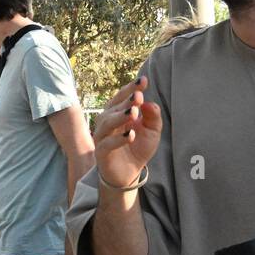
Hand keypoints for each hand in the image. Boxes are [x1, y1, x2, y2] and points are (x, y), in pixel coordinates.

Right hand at [93, 75, 161, 190]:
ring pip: (106, 123)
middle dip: (125, 101)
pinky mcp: (101, 153)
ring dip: (120, 117)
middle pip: (112, 107)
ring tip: (133, 113)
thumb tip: (149, 103)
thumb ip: (153, 116)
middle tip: (138, 97)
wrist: (129, 173)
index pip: (122, 97)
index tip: (144, 81)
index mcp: (118, 113)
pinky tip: (130, 135)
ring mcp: (102, 137)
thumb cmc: (138, 148)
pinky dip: (118, 139)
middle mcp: (107, 122)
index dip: (131, 88)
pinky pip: (106, 144)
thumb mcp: (152, 131)